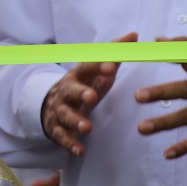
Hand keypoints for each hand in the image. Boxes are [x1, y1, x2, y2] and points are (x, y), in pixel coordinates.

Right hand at [41, 32, 135, 156]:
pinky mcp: (57, 128)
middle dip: (80, 93)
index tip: (110, 66)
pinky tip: (80, 150)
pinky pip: (62, 136)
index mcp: (78, 75)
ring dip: (75, 121)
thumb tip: (135, 35)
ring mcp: (60, 110)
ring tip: (87, 128)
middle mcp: (66, 91)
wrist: (51, 102)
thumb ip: (114, 53)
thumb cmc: (84, 84)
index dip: (97, 66)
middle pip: (70, 91)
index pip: (87, 68)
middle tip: (92, 96)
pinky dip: (70, 143)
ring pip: (65, 115)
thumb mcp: (98, 69)